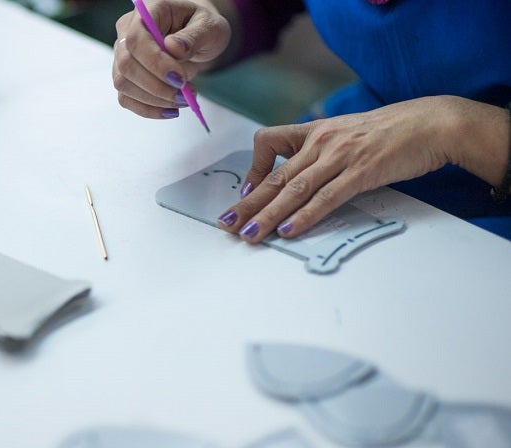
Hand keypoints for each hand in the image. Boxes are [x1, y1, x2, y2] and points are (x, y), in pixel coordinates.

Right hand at [112, 0, 229, 118]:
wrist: (197, 36)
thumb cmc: (202, 26)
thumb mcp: (209, 26)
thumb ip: (194, 36)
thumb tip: (173, 49)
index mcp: (146, 12)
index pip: (136, 39)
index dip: (155, 63)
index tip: (180, 79)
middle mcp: (127, 32)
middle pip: (126, 65)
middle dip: (156, 87)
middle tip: (185, 95)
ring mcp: (123, 55)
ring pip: (124, 84)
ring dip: (154, 100)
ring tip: (184, 100)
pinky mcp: (127, 77)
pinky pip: (127, 98)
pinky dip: (149, 110)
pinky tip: (171, 110)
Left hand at [216, 96, 509, 240]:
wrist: (432, 122)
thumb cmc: (390, 132)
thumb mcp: (348, 134)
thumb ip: (323, 153)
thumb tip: (304, 179)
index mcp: (315, 131)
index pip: (268, 141)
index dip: (253, 168)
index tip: (246, 191)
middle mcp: (321, 142)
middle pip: (275, 176)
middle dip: (247, 203)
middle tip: (226, 224)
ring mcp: (340, 156)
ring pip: (295, 189)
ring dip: (268, 215)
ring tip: (249, 234)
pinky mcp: (361, 172)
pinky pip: (326, 197)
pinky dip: (305, 216)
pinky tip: (288, 230)